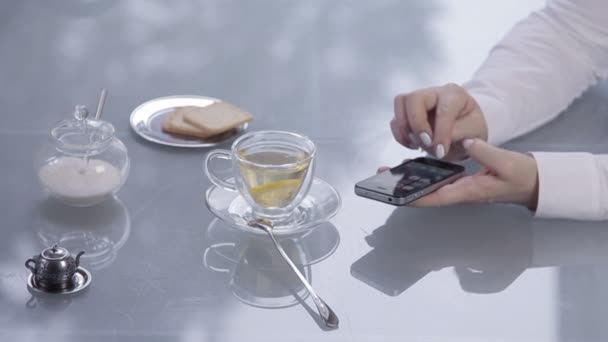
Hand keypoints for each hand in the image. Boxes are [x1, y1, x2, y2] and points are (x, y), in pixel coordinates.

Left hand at [378, 139, 538, 208]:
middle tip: (383, 180)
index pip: (435, 198)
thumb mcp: (507, 163)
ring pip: (429, 188)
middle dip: (404, 191)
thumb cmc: (521, 177)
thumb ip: (486, 152)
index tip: (396, 196)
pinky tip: (412, 166)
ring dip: (410, 182)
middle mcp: (459, 193)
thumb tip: (467, 142)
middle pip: (425, 195)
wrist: (532, 182)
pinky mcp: (460, 182)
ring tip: (390, 172)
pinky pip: (437, 181)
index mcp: (468, 192)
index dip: (414, 198)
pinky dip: (423, 175)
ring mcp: (458, 188)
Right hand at [392, 83, 487, 159]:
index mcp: (455, 94)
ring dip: (404, 128)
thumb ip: (457, 135)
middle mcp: (434, 93)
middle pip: (414, 98)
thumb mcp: (475, 132)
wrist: (465, 129)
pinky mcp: (407, 111)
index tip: (440, 151)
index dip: (440, 132)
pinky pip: (395, 119)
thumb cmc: (471, 128)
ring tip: (417, 144)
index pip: (443, 110)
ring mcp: (418, 100)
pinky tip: (413, 144)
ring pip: (400, 103)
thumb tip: (435, 143)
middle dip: (416, 124)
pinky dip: (400, 134)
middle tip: (425, 143)